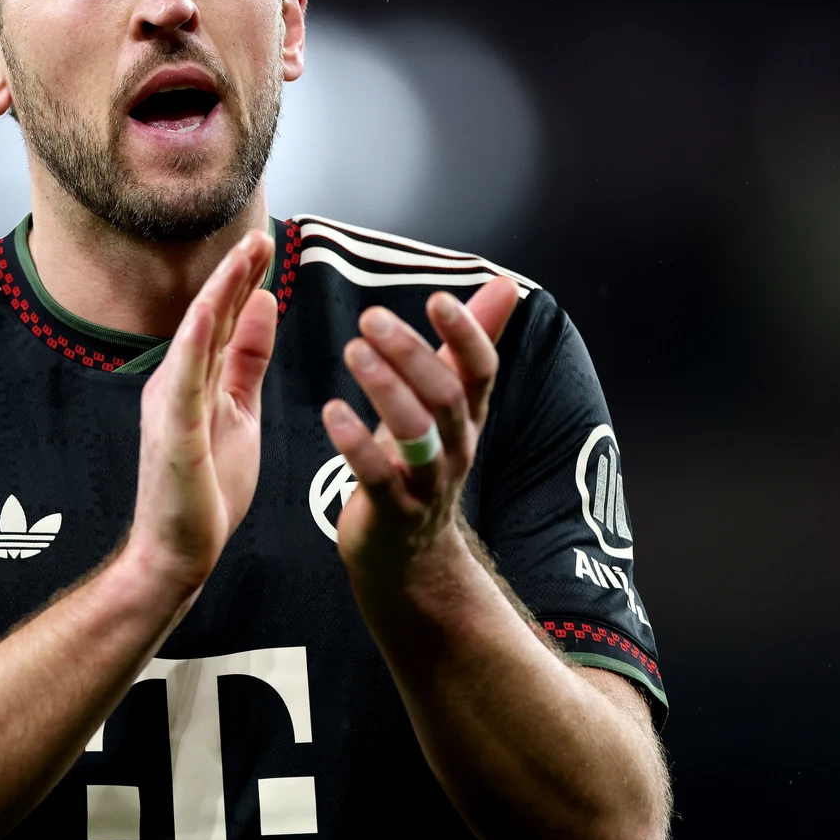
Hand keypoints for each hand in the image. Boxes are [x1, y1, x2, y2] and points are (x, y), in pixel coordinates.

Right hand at [125, 230, 277, 591]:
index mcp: (196, 378)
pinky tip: (210, 311)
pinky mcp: (173, 430)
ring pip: (197, 336)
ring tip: (244, 256)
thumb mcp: (240, 412)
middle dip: (235, 272)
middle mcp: (177, 381)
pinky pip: (184, 379)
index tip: (266, 243)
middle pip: (211, 316)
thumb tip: (264, 305)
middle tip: (261, 232)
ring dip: (220, 292)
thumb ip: (248, 361)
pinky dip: (196, 341)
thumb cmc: (207, 489)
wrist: (178, 552)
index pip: (225, 319)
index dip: (244, 279)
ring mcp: (171, 403)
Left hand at [321, 278, 520, 585]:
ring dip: (385, 390)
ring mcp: (426, 482)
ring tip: (353, 351)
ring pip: (416, 434)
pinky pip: (378, 476)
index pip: (482, 370)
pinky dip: (355, 443)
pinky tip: (332, 411)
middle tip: (370, 317)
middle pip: (446, 396)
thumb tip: (507, 284)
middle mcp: (455, 447)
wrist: (407, 555)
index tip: (439, 298)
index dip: (467, 334)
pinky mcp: (392, 511)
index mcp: (467, 417)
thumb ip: (467, 345)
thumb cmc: (419, 462)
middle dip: (412, 354)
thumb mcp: (447, 403)